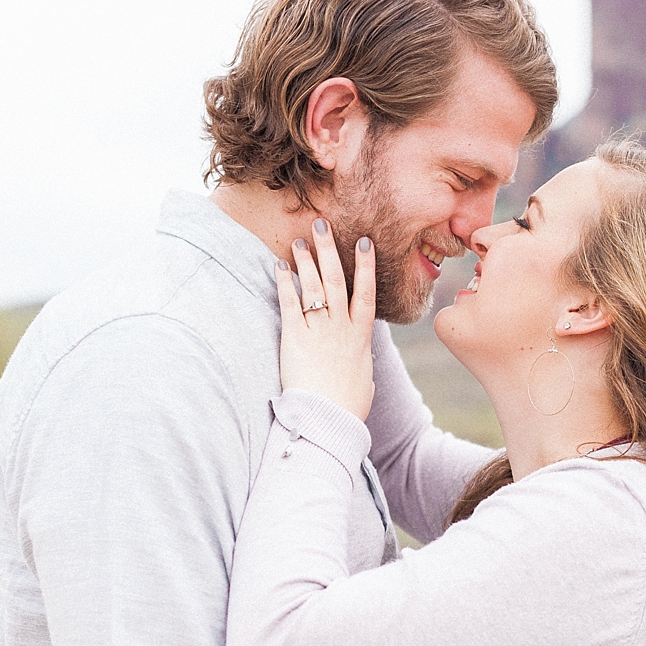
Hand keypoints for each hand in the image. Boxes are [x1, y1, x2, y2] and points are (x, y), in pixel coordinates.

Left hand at [275, 219, 375, 420]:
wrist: (329, 420)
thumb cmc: (348, 407)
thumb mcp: (363, 380)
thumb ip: (361, 362)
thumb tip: (362, 363)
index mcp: (361, 337)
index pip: (366, 292)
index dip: (365, 266)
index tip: (363, 243)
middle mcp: (341, 328)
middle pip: (336, 280)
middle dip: (329, 250)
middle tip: (321, 225)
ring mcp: (319, 332)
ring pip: (314, 287)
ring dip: (306, 261)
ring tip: (299, 240)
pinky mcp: (295, 339)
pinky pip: (289, 304)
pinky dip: (284, 283)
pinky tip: (278, 267)